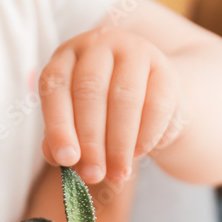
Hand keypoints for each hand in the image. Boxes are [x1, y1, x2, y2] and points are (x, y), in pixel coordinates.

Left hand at [40, 27, 182, 183]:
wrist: (153, 101)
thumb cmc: (104, 114)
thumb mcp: (77, 122)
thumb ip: (62, 138)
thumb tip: (60, 159)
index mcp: (66, 56)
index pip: (55, 86)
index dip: (58, 125)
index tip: (66, 160)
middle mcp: (98, 45)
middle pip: (89, 91)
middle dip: (91, 140)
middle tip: (93, 175)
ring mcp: (134, 51)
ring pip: (123, 98)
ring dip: (118, 144)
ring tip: (116, 174)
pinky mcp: (166, 69)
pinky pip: (155, 105)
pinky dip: (144, 136)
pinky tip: (138, 155)